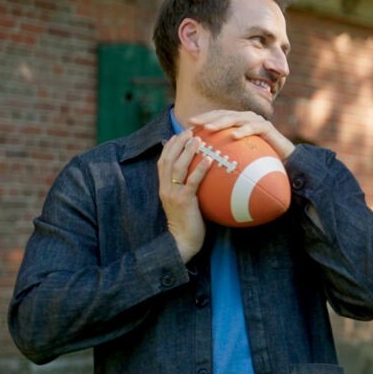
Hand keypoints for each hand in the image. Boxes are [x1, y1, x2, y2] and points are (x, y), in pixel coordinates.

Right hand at [158, 130, 212, 261]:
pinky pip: (192, 182)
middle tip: (190, 130)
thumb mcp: (183, 203)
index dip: (169, 146)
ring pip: (177, 167)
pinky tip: (209, 159)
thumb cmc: (187, 223)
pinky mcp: (184, 201)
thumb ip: (186, 188)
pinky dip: (200, 169)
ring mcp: (173, 194)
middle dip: (178, 143)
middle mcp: (165, 188)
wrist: (182, 242)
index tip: (179, 134)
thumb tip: (196, 176)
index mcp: (163, 188)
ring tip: (198, 138)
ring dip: (187, 151)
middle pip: (168, 160)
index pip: (163, 162)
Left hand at [189, 110, 295, 159]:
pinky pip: (254, 127)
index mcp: (238, 124)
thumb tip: (202, 165)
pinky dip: (244, 130)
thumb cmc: (262, 165)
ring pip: (236, 118)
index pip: (217, 117)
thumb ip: (226, 157)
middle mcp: (246, 119)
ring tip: (208, 128)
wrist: (288, 165)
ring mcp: (257, 122)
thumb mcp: (240, 160)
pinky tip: (234, 136)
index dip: (202, 118)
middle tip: (193, 123)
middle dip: (207, 117)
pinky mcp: (268, 128)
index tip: (187, 125)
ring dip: (221, 122)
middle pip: (224, 114)